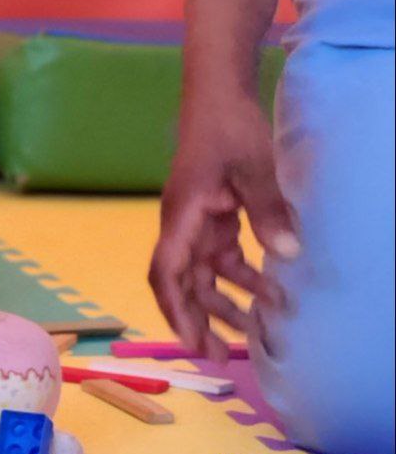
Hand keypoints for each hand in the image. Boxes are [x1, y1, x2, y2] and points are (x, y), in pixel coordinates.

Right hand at [149, 90, 297, 360]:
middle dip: (197, 321)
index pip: (167, 271)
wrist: (217, 96)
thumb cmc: (227, 128)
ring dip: (223, 304)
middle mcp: (181, 224)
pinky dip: (241, 278)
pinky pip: (221, 257)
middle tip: (218, 357)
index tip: (191, 341)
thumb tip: (287, 255)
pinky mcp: (213, 216)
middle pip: (181, 282)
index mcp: (181, 215)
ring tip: (252, 332)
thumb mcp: (252, 167)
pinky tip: (268, 292)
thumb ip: (267, 211)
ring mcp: (196, 222)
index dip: (176, 309)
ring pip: (203, 274)